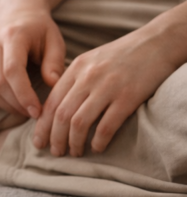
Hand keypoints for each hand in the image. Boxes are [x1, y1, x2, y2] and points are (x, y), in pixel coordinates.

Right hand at [0, 7, 66, 117]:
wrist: (16, 13)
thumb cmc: (39, 30)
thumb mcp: (55, 41)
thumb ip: (55, 63)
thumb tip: (53, 85)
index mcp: (12, 35)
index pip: (12, 70)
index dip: (23, 94)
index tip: (37, 111)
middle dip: (16, 104)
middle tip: (34, 114)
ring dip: (5, 105)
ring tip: (23, 109)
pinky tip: (10, 102)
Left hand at [33, 27, 177, 156]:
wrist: (156, 43)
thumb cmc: (122, 55)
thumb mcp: (91, 60)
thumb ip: (74, 80)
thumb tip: (57, 107)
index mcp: (76, 69)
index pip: (52, 101)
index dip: (43, 125)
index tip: (39, 140)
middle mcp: (88, 78)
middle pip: (61, 114)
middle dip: (55, 137)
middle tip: (55, 153)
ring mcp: (107, 88)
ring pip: (79, 122)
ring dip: (73, 142)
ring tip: (74, 153)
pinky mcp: (128, 97)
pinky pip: (107, 125)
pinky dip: (99, 140)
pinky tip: (97, 148)